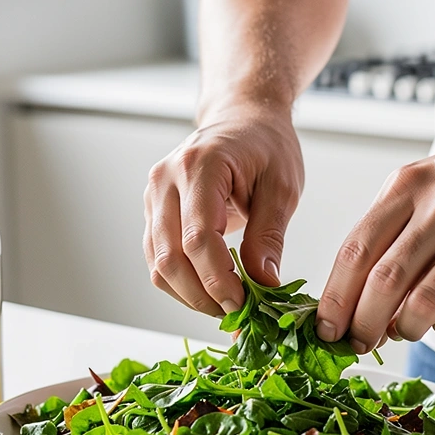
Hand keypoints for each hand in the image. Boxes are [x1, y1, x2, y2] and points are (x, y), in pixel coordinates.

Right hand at [144, 103, 303, 315]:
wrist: (243, 119)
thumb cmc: (266, 145)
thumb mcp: (282, 187)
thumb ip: (269, 235)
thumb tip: (264, 284)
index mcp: (199, 166)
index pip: (198, 237)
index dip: (218, 279)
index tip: (244, 305)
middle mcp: (165, 180)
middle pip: (170, 257)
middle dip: (203, 295)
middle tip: (237, 314)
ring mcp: (153, 196)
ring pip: (158, 264)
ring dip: (190, 295)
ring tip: (226, 307)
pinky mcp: (153, 212)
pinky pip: (158, 258)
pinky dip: (182, 283)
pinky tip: (211, 292)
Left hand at [316, 117, 434, 351]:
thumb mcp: (430, 181)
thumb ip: (394, 228)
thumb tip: (355, 296)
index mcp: (409, 184)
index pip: (355, 250)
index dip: (334, 298)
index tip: (325, 328)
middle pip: (383, 281)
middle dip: (363, 324)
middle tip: (361, 342)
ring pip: (425, 302)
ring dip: (408, 329)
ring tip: (408, 331)